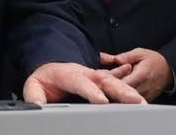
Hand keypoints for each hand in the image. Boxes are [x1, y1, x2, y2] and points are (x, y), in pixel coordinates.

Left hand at [23, 62, 145, 104]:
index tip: (101, 101)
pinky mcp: (101, 84)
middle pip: (103, 79)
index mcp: (66, 73)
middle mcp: (83, 73)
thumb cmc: (44, 80)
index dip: (90, 90)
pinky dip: (129, 92)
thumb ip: (34, 96)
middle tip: (135, 100)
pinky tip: (140, 101)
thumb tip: (37, 105)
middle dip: (119, 89)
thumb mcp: (33, 86)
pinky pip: (116, 85)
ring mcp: (94, 77)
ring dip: (128, 91)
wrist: (49, 71)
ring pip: (113, 82)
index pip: (79, 80)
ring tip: (142, 102)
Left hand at [100, 49, 171, 101]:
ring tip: (107, 89)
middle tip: (101, 85)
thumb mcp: (140, 53)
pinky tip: (118, 93)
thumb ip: (126, 56)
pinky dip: (126, 98)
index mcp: (141, 75)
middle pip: (124, 93)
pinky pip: (134, 102)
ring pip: (129, 99)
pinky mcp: (148, 99)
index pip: (123, 82)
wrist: (169, 69)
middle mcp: (144, 87)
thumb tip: (114, 59)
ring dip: (118, 95)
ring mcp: (146, 95)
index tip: (102, 78)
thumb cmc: (153, 60)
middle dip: (112, 89)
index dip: (111, 81)